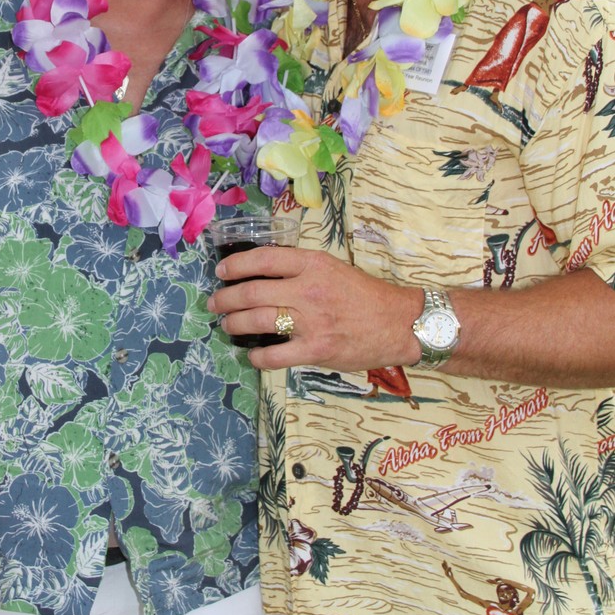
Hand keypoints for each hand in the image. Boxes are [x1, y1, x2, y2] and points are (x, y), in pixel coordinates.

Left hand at [206, 244, 419, 372]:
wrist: (399, 323)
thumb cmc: (365, 295)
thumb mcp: (332, 268)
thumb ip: (300, 269)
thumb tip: (262, 273)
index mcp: (313, 265)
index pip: (263, 259)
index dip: (236, 265)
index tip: (221, 271)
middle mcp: (308, 290)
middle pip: (252, 292)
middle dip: (226, 298)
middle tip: (215, 303)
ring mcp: (311, 322)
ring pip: (258, 321)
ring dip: (235, 324)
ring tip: (227, 325)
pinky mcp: (316, 350)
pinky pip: (275, 355)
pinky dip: (257, 356)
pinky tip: (252, 354)